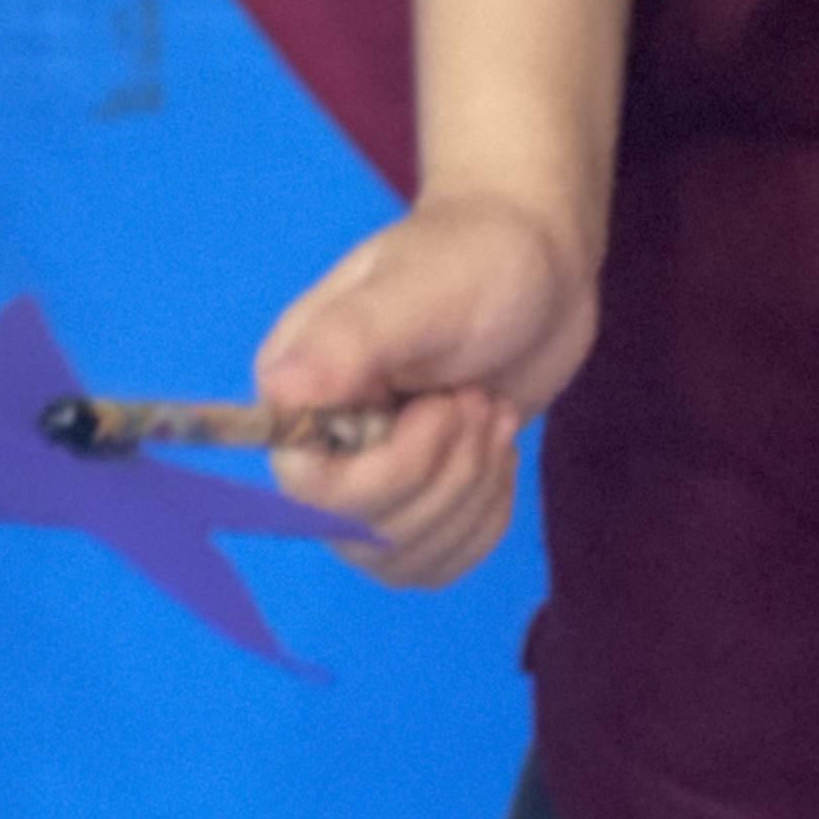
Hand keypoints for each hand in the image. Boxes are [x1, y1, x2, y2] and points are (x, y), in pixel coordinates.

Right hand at [255, 189, 598, 588]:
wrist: (540, 258)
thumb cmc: (480, 255)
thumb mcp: (422, 288)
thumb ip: (351, 340)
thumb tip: (279, 390)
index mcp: (297, 387)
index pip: (308, 490)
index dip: (387, 471)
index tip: (442, 406)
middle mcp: (320, 442)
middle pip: (362, 534)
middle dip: (445, 477)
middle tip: (479, 400)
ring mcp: (369, 474)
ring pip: (400, 559)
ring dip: (469, 495)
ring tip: (490, 414)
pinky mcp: (417, 497)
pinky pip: (436, 563)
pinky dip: (484, 518)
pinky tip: (498, 451)